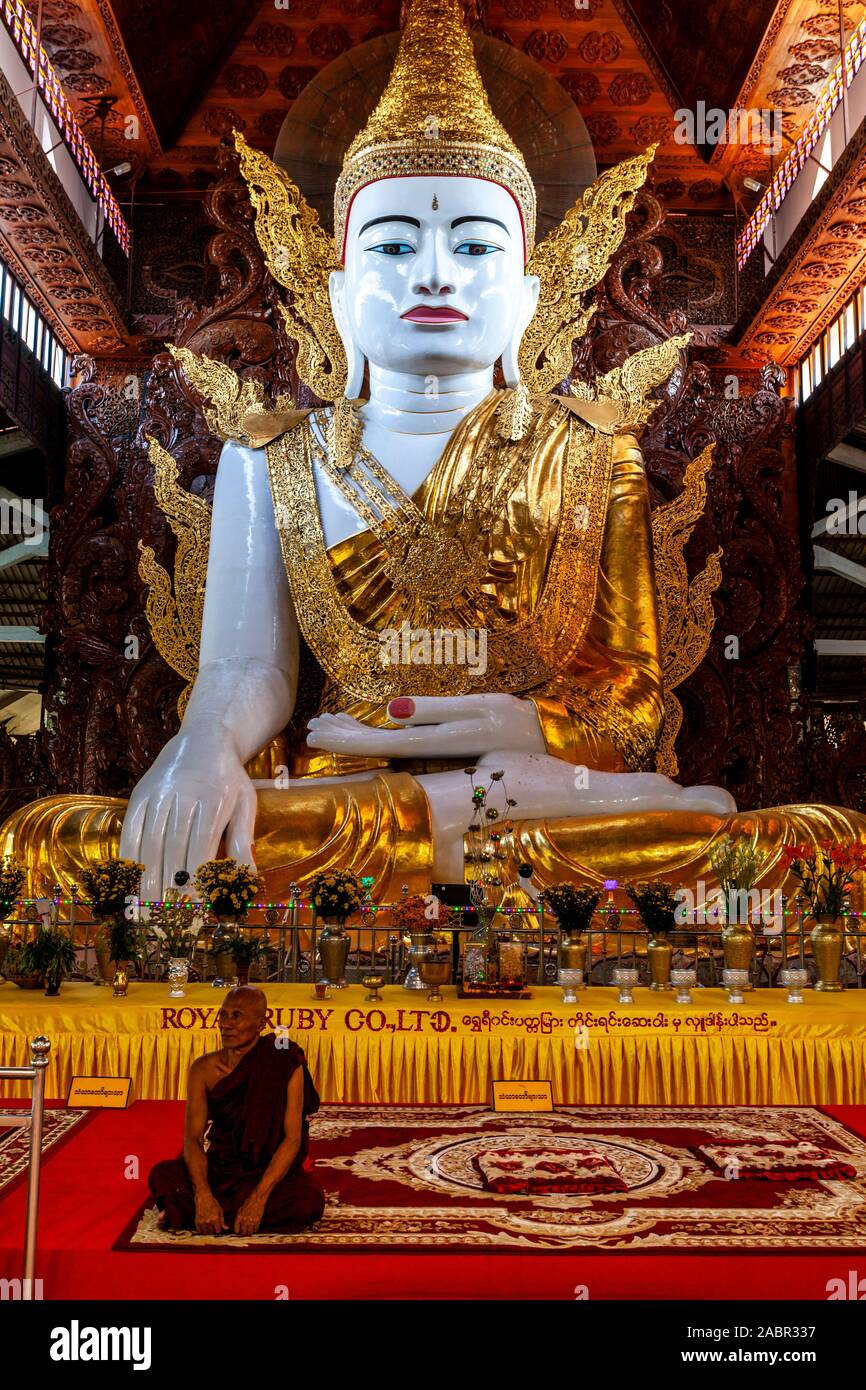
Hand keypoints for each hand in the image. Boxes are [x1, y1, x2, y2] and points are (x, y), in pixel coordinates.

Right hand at [119, 725, 257, 901]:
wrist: (203, 739)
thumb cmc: (229, 779)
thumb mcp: (245, 805)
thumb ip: (242, 842)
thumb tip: (246, 881)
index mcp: (214, 802)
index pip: (200, 853)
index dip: (195, 887)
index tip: (194, 915)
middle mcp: (183, 798)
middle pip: (171, 854)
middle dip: (168, 894)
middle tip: (167, 926)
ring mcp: (158, 796)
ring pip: (148, 847)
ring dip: (146, 884)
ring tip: (147, 916)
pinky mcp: (139, 796)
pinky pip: (130, 834)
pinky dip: (129, 862)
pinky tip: (130, 885)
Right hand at [194, 1190, 226, 1234]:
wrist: (203, 1197)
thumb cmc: (213, 1204)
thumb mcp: (220, 1211)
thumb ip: (223, 1221)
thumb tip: (227, 1228)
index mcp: (215, 1218)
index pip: (217, 1231)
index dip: (218, 1229)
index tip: (217, 1226)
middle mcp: (208, 1221)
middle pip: (211, 1232)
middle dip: (212, 1230)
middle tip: (212, 1225)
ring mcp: (202, 1222)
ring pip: (205, 1233)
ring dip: (207, 1231)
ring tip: (208, 1225)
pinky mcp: (197, 1221)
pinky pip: (199, 1231)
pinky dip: (201, 1229)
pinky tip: (203, 1224)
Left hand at [233, 1191, 266, 1235]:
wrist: (256, 1199)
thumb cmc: (248, 1203)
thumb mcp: (241, 1209)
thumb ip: (239, 1217)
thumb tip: (238, 1225)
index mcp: (239, 1217)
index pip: (236, 1230)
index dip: (237, 1231)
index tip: (239, 1231)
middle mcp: (244, 1220)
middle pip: (243, 1233)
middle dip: (244, 1233)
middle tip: (245, 1232)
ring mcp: (251, 1221)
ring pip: (250, 1232)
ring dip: (249, 1233)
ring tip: (250, 1232)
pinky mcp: (257, 1220)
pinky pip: (256, 1229)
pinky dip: (255, 1230)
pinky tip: (255, 1228)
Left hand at [306, 694, 544, 758]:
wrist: (548, 745)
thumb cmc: (516, 723)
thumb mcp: (479, 710)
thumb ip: (434, 710)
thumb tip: (389, 710)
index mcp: (431, 744)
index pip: (374, 744)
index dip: (342, 738)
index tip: (314, 731)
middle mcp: (428, 755)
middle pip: (373, 748)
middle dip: (342, 737)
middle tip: (311, 727)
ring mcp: (436, 754)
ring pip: (385, 746)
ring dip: (357, 734)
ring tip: (330, 724)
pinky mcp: (445, 748)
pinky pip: (402, 744)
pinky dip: (380, 734)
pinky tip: (374, 724)